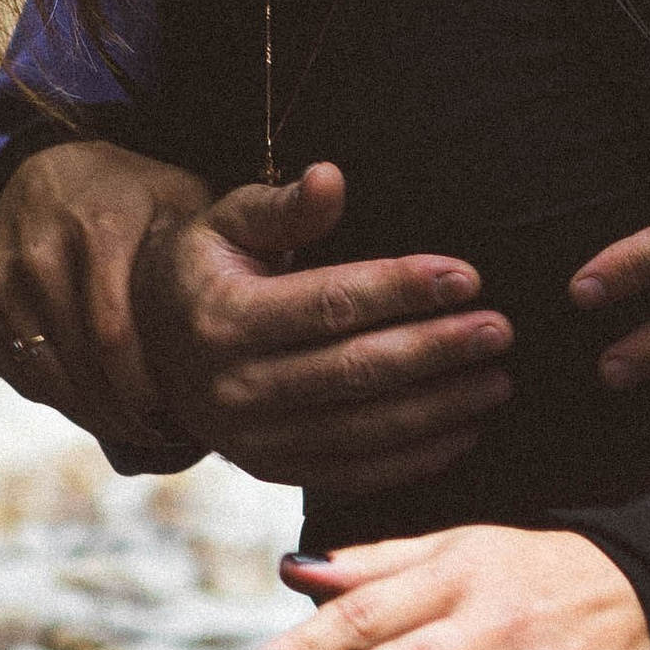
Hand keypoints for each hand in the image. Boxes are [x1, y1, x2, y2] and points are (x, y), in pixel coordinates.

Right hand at [0, 137, 212, 457]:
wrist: (50, 167)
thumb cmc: (137, 196)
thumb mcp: (185, 202)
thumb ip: (227, 242)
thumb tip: (272, 300)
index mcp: (97, 229)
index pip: (114, 335)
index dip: (143, 390)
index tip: (178, 418)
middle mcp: (39, 252)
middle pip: (80, 365)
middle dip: (122, 414)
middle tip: (162, 436)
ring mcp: (1, 280)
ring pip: (44, 377)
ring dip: (89, 415)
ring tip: (134, 430)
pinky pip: (17, 372)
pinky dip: (55, 397)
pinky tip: (94, 404)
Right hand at [134, 165, 515, 491]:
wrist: (152, 341)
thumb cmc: (206, 266)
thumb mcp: (227, 221)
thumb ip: (282, 205)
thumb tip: (331, 177)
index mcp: (223, 317)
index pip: (330, 304)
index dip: (402, 289)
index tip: (467, 276)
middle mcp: (234, 387)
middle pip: (356, 370)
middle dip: (436, 350)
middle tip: (498, 330)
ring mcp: (253, 439)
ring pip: (363, 429)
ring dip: (438, 408)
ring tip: (496, 380)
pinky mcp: (273, 471)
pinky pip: (353, 472)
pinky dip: (413, 458)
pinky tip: (463, 429)